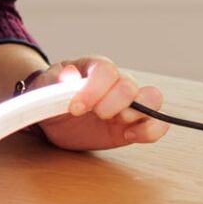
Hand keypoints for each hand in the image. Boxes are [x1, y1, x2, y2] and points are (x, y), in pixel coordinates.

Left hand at [31, 57, 168, 151]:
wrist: (53, 117)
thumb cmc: (51, 95)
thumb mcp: (45, 86)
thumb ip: (56, 79)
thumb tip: (69, 75)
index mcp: (95, 67)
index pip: (107, 70)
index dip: (94, 89)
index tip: (75, 107)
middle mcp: (116, 82)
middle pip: (129, 85)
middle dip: (112, 103)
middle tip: (94, 114)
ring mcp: (128, 104)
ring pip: (152, 99)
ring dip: (136, 113)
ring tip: (116, 121)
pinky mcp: (133, 125)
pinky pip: (157, 124)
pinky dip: (149, 131)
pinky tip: (128, 135)